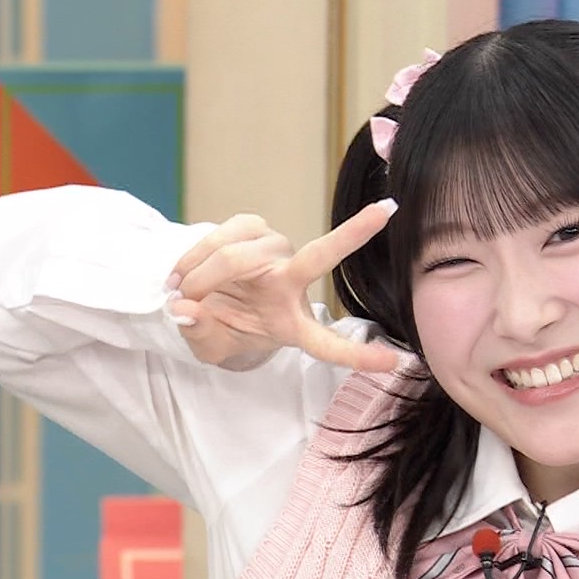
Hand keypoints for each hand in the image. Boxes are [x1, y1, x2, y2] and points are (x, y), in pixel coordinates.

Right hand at [166, 200, 400, 371]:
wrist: (198, 297)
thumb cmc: (216, 327)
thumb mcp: (208, 345)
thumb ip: (200, 333)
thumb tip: (185, 310)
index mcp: (291, 325)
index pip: (328, 344)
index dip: (359, 356)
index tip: (396, 363)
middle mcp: (292, 284)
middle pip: (320, 258)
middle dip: (356, 233)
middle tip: (379, 216)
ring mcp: (276, 252)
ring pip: (238, 255)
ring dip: (201, 274)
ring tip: (182, 289)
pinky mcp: (254, 227)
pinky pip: (228, 232)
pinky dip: (196, 252)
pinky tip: (183, 270)